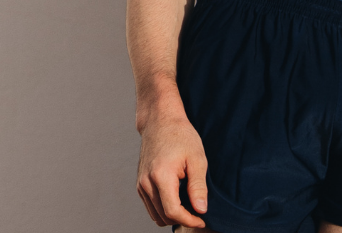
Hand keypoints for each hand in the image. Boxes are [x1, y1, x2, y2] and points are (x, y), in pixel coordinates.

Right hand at [135, 111, 208, 227]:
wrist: (160, 121)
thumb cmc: (181, 136)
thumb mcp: (197, 159)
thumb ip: (198, 187)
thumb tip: (201, 210)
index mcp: (161, 176)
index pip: (172, 211)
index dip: (189, 220)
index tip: (202, 220)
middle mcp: (146, 182)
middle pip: (163, 216)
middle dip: (182, 220)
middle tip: (198, 213)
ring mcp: (141, 183)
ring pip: (155, 214)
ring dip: (171, 216)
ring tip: (188, 208)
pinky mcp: (140, 183)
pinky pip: (150, 206)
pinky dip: (163, 210)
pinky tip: (177, 201)